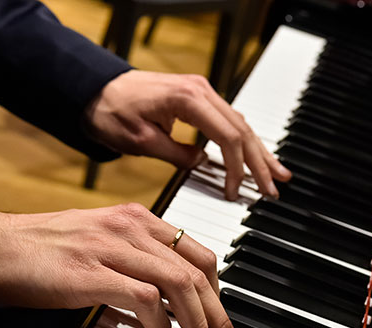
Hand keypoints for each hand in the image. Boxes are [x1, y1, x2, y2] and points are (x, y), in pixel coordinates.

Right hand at [0, 203, 245, 327]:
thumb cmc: (36, 251)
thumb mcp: (96, 242)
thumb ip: (131, 261)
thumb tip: (162, 304)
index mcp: (134, 218)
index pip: (198, 253)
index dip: (218, 294)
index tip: (222, 325)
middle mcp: (130, 226)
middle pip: (198, 272)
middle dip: (220, 318)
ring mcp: (111, 247)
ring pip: (180, 284)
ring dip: (195, 326)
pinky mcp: (91, 272)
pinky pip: (146, 301)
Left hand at [86, 70, 291, 200]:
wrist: (94, 90)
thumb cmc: (111, 112)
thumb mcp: (141, 141)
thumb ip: (176, 155)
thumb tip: (202, 166)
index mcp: (189, 99)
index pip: (227, 137)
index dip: (236, 168)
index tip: (235, 193)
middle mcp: (200, 91)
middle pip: (241, 129)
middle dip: (258, 162)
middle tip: (273, 189)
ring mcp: (200, 92)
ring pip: (240, 124)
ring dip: (258, 151)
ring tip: (277, 175)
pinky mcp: (196, 97)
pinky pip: (228, 120)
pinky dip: (243, 140)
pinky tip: (256, 155)